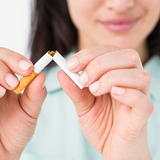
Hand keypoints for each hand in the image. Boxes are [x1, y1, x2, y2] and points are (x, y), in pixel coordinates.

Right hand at [0, 48, 46, 159]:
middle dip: (4, 67)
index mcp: (9, 81)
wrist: (2, 152)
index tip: (28, 69)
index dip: (17, 59)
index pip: (9, 59)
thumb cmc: (16, 130)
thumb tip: (42, 76)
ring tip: (2, 92)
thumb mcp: (30, 112)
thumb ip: (36, 94)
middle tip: (14, 84)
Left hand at [58, 45, 152, 159]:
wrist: (114, 149)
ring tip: (95, 91)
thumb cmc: (101, 124)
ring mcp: (141, 96)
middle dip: (100, 64)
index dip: (89, 54)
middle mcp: (132, 81)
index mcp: (118, 74)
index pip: (109, 51)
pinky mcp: (143, 115)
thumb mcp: (83, 105)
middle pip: (127, 56)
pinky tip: (114, 95)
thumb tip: (61, 72)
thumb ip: (74, 89)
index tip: (71, 65)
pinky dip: (128, 94)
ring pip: (138, 74)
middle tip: (83, 80)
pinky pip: (142, 100)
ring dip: (111, 78)